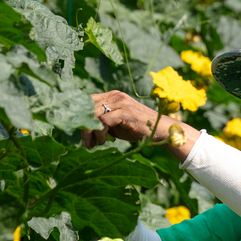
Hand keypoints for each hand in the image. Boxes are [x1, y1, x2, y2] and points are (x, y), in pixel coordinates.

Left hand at [80, 91, 202, 160]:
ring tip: (92, 144)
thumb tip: (84, 128)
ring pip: (93, 114)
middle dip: (83, 127)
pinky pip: (103, 121)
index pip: (88, 101)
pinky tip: (102, 141)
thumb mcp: (116, 124)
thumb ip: (102, 121)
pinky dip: (99, 133)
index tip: (79, 132)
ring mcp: (121, 102)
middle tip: (85, 142)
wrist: (160, 130)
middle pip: (88, 107)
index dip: (80, 116)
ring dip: (90, 131)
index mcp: (113, 95)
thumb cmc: (138, 128)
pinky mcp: (125, 112)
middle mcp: (116, 96)